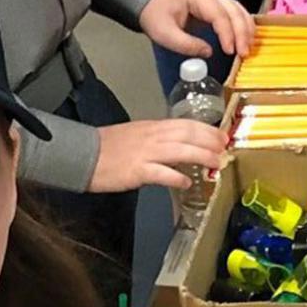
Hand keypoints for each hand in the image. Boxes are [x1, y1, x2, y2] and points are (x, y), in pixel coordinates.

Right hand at [88, 118, 225, 190]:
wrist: (82, 154)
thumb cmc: (108, 146)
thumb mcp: (137, 135)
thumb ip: (158, 139)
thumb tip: (179, 146)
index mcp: (153, 127)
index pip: (186, 124)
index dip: (207, 129)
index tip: (221, 135)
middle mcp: (153, 136)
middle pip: (188, 134)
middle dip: (210, 141)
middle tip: (225, 149)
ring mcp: (145, 153)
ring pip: (181, 150)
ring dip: (202, 156)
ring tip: (216, 163)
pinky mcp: (137, 170)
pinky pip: (162, 173)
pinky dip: (176, 177)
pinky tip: (186, 182)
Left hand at [138, 0, 255, 59]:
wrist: (150, 4)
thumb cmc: (155, 16)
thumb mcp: (164, 33)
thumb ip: (186, 44)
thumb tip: (208, 52)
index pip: (218, 14)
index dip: (227, 33)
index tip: (230, 51)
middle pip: (234, 10)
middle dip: (242, 32)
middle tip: (244, 53)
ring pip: (239, 10)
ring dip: (246, 29)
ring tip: (248, 49)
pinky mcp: (218, 6)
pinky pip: (236, 14)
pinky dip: (244, 27)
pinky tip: (246, 39)